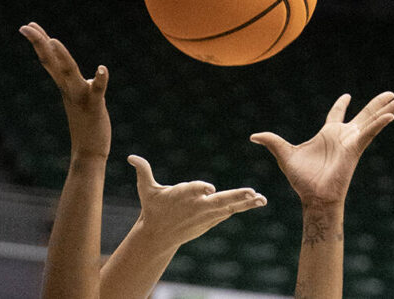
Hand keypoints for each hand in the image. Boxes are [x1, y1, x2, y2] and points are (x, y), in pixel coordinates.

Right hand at [20, 23, 110, 159]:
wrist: (89, 153)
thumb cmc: (85, 126)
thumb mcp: (75, 98)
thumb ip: (72, 83)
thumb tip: (67, 71)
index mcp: (65, 86)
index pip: (49, 60)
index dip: (39, 42)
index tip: (28, 26)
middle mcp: (69, 89)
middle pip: (52, 61)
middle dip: (40, 42)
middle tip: (26, 26)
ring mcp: (81, 97)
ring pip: (69, 73)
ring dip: (62, 57)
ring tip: (54, 40)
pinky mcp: (95, 106)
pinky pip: (97, 91)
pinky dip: (100, 80)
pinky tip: (102, 68)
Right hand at [127, 155, 266, 248]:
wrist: (159, 235)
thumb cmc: (153, 208)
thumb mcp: (146, 190)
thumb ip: (143, 171)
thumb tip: (131, 157)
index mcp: (182, 196)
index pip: (194, 189)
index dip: (201, 188)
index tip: (210, 188)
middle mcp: (196, 206)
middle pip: (218, 201)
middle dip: (235, 196)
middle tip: (251, 192)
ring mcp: (205, 215)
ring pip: (229, 207)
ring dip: (246, 202)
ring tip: (261, 198)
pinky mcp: (210, 221)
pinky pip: (229, 212)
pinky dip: (242, 207)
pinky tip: (256, 201)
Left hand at [251, 92, 393, 205]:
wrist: (313, 196)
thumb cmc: (301, 179)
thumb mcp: (284, 154)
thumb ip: (271, 141)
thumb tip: (253, 136)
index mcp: (327, 135)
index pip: (336, 115)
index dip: (341, 105)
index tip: (347, 95)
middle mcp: (342, 136)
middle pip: (363, 114)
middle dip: (376, 103)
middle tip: (391, 92)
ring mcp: (351, 142)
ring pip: (373, 120)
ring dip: (387, 108)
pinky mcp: (355, 149)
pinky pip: (370, 133)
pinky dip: (380, 123)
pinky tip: (391, 114)